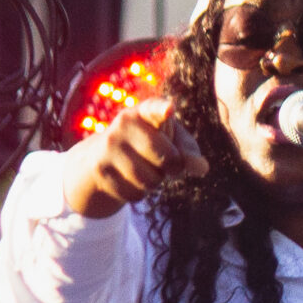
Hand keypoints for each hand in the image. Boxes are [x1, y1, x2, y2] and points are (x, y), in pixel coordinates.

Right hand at [60, 96, 206, 218]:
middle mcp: (124, 123)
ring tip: (143, 168)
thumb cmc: (147, 146)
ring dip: (154, 182)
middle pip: (166, 158)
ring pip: (150, 180)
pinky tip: (128, 178)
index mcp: (145, 112)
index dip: (163, 109)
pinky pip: (134, 193)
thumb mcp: (170, 141)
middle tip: (164, 162)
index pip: (154, 108)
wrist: (100, 158)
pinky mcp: (99, 169)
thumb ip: (189, 151)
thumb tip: (202, 168)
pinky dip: (138, 193)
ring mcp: (109, 146)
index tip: (169, 109)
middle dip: (172, 167)